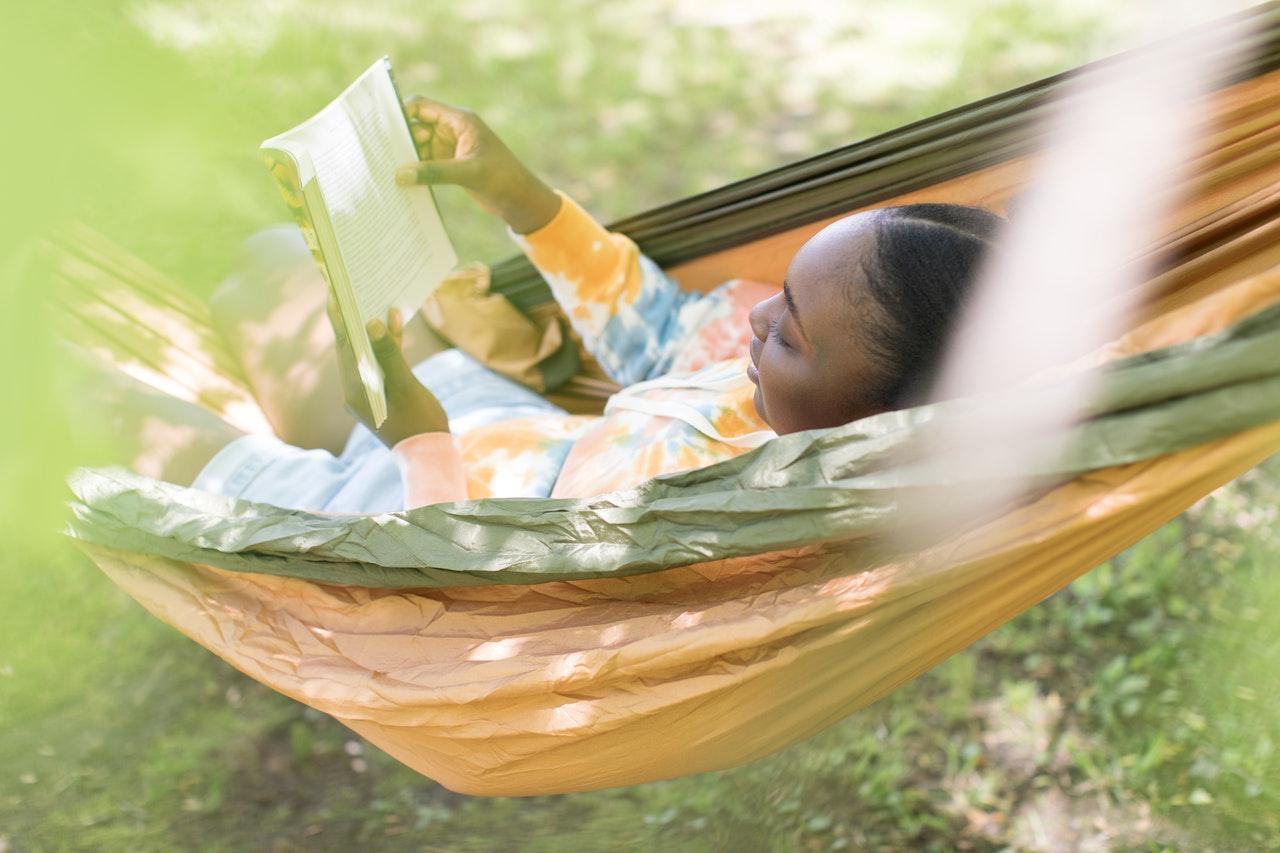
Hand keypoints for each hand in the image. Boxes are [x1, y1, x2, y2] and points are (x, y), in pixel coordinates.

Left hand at [326, 293, 449, 447]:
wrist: (429, 454)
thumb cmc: (419, 421)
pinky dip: (386, 345)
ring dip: (371, 330)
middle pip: (351, 347)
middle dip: (353, 318)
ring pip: (365, 353)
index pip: (344, 345)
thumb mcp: (405, 385)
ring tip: (373, 300)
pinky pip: (379, 363)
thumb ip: (388, 353)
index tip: (334, 291)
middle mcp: (356, 389)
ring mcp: (368, 392)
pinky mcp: (381, 394)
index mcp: (356, 388)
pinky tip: (394, 325)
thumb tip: (371, 323)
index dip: (339, 317)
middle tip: (350, 289)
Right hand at [396, 96, 561, 233]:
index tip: (380, 125)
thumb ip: (434, 172)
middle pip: (416, 126)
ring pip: (418, 145)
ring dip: (404, 155)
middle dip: (398, 137)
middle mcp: (452, 130)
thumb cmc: (502, 178)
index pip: (422, 107)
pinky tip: (399, 180)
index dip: (401, 112)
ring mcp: (449, 147)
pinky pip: (424, 162)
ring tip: (383, 168)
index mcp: (459, 120)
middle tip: (375, 152)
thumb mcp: (468, 173)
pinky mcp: (449, 164)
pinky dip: (413, 169)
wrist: (519, 199)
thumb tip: (400, 174)